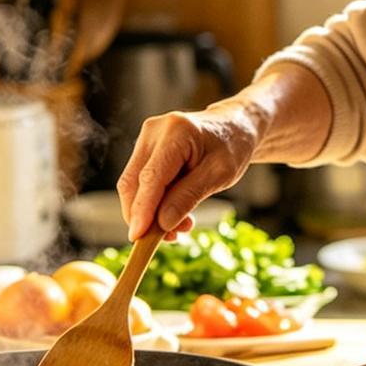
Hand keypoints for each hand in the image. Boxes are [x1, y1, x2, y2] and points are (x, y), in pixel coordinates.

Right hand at [117, 104, 259, 239]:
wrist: (232, 127)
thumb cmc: (231, 147)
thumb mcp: (220, 174)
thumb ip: (190, 196)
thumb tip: (162, 223)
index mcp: (176, 131)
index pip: (151, 176)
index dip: (142, 209)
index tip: (137, 237)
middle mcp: (154, 131)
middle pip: (133, 182)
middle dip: (144, 216)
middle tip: (170, 238)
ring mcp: (146, 138)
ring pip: (132, 185)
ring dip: (148, 213)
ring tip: (180, 226)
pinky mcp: (144, 149)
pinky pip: (139, 182)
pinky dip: (152, 203)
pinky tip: (172, 214)